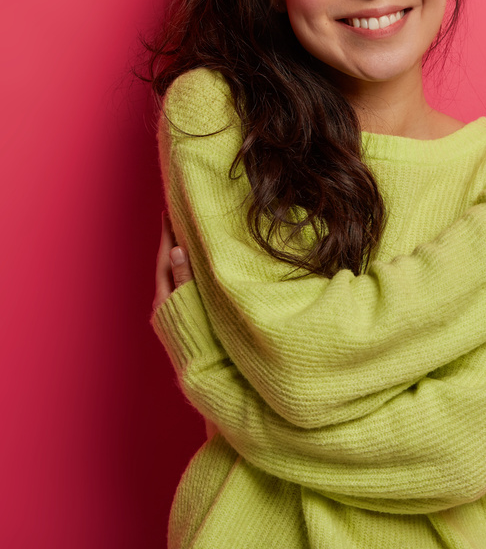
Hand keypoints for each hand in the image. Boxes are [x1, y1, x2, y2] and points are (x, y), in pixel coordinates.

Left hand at [153, 215, 216, 438]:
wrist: (213, 382)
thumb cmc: (207, 346)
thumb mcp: (196, 308)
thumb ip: (186, 281)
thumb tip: (177, 251)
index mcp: (165, 300)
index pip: (166, 258)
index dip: (169, 234)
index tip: (170, 210)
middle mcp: (166, 306)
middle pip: (169, 265)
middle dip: (174, 241)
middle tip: (180, 217)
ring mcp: (176, 315)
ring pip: (178, 277)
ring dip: (184, 256)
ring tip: (192, 236)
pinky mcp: (186, 322)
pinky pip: (185, 288)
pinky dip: (191, 272)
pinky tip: (203, 267)